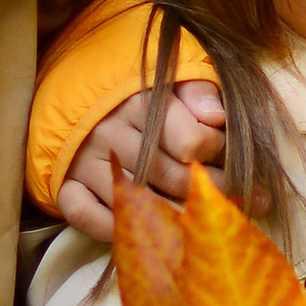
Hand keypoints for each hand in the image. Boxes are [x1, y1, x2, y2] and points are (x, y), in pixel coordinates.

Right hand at [55, 78, 227, 241]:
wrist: (76, 89)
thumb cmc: (138, 90)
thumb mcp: (172, 76)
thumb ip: (198, 92)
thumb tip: (217, 116)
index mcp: (140, 101)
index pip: (190, 141)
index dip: (216, 152)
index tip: (227, 154)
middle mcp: (110, 132)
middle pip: (169, 177)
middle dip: (210, 193)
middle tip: (240, 203)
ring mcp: (84, 162)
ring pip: (136, 202)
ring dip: (174, 219)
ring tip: (204, 224)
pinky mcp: (65, 186)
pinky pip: (86, 217)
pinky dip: (114, 229)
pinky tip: (143, 229)